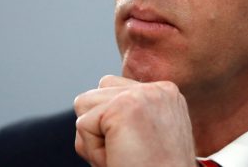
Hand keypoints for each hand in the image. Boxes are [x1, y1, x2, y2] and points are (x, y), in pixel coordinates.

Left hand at [74, 76, 196, 166]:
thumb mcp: (144, 136)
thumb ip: (125, 113)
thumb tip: (85, 100)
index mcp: (165, 95)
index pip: (112, 90)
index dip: (111, 125)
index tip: (138, 148)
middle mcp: (158, 89)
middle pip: (95, 94)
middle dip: (100, 128)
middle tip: (129, 153)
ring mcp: (142, 94)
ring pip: (85, 104)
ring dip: (95, 137)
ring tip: (124, 154)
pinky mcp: (124, 106)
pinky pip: (83, 124)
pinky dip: (93, 151)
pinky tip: (121, 158)